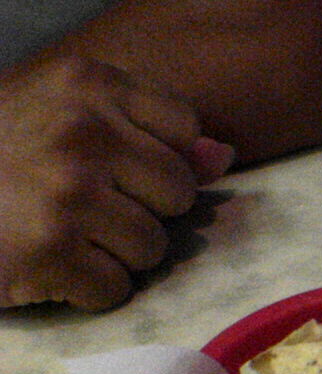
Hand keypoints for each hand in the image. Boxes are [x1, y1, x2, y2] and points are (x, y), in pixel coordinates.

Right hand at [0, 55, 233, 310]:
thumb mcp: (60, 116)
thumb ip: (142, 130)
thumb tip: (221, 157)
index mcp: (87, 83)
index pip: (184, 127)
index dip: (156, 159)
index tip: (114, 166)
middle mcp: (83, 130)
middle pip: (178, 194)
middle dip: (141, 211)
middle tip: (82, 207)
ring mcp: (68, 191)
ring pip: (154, 247)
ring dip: (116, 255)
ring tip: (63, 235)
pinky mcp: (52, 250)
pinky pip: (117, 288)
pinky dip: (87, 289)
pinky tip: (47, 265)